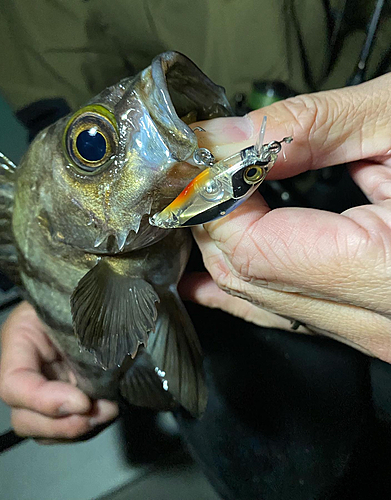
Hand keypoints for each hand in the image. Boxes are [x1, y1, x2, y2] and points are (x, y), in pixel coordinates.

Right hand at [0, 302, 117, 441]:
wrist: (106, 290)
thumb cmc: (89, 287)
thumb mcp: (81, 299)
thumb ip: (84, 326)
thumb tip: (106, 360)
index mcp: (21, 339)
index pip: (15, 384)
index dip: (45, 401)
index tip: (83, 401)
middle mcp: (29, 368)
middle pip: (24, 417)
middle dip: (61, 425)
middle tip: (95, 412)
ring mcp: (48, 385)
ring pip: (46, 429)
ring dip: (78, 428)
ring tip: (108, 410)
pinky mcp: (69, 395)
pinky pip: (68, 426)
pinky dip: (89, 425)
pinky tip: (108, 409)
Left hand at [182, 73, 390, 361]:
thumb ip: (304, 129)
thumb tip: (222, 139)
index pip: (251, 251)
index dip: (214, 204)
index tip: (205, 166)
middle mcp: (383, 323)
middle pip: (247, 279)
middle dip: (212, 223)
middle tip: (205, 175)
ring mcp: (378, 334)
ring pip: (259, 302)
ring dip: (221, 252)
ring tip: (201, 210)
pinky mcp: (373, 326)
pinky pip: (287, 312)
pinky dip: (245, 285)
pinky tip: (212, 272)